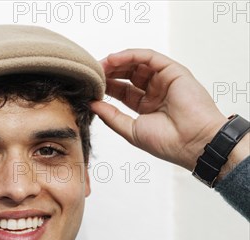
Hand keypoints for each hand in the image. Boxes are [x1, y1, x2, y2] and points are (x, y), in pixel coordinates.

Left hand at [91, 49, 227, 171]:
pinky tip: (114, 59)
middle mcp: (155, 92)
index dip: (106, 87)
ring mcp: (164, 80)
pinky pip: (149, 57)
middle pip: (128, 75)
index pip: (122, 91)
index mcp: (146, 107)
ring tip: (100, 65)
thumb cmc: (166, 142)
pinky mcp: (173, 71)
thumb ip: (111, 116)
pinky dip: (130, 55)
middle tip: (92, 72)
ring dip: (117, 62)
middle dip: (109, 72)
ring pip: (137, 64)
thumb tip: (92, 104)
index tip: (90, 86)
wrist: (191, 142)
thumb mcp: (130, 130)